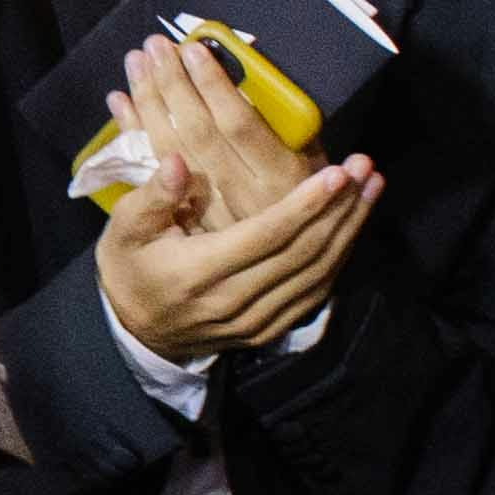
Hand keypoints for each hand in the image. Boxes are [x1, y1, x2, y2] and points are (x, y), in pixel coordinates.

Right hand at [89, 37, 369, 359]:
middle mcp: (233, 302)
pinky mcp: (268, 330)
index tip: (335, 174)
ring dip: (349, 229)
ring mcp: (254, 322)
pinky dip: (339, 257)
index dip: (304, 205)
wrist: (134, 331)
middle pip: (302, 254)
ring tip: (372, 187)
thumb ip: (151, 196)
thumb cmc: (129, 267)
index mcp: (197, 274)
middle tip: (365, 168)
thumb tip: (176, 163)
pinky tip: (353, 224)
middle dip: (339, 209)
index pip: (265, 237)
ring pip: (316, 274)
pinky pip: (314, 293)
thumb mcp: (122, 229)